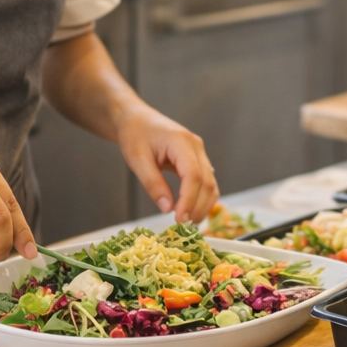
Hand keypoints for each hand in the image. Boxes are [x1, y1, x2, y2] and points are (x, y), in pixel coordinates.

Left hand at [116, 106, 219, 223]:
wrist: (136, 118)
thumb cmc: (134, 134)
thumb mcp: (137, 159)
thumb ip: (152, 183)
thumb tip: (167, 209)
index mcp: (181, 142)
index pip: (193, 175)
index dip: (189, 200)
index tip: (179, 220)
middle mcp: (196, 146)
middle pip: (207, 182)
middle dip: (198, 207)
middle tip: (183, 227)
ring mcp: (199, 152)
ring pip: (211, 184)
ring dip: (203, 205)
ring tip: (187, 223)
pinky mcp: (197, 159)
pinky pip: (206, 181)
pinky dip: (202, 198)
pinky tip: (190, 211)